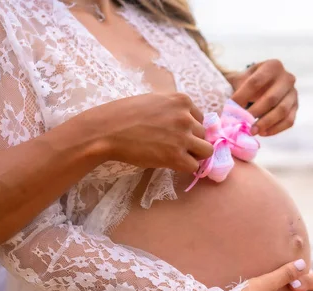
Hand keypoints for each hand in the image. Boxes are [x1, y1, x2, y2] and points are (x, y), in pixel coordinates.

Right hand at [92, 93, 212, 172]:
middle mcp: (186, 117)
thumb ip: (173, 109)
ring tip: (174, 155)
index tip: (175, 133)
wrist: (107, 130)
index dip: (189, 129)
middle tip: (173, 146)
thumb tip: (187, 124)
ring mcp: (183, 137)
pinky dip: (186, 167)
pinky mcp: (176, 156)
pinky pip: (195, 166)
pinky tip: (171, 163)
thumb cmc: (124, 115)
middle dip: (192, 142)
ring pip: (206, 151)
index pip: (200, 118)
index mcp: (182, 100)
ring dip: (193, 155)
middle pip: (203, 135)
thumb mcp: (154, 101)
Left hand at [229, 60, 297, 136]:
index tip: (230, 109)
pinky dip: (275, 129)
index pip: (256, 82)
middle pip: (271, 98)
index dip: (242, 97)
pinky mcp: (296, 107)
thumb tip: (229, 112)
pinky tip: (263, 133)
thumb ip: (236, 91)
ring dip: (265, 123)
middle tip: (242, 123)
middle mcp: (287, 78)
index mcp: (272, 66)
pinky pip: (288, 121)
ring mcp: (293, 93)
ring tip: (252, 131)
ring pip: (281, 111)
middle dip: (255, 112)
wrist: (266, 84)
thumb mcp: (242, 78)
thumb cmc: (250, 81)